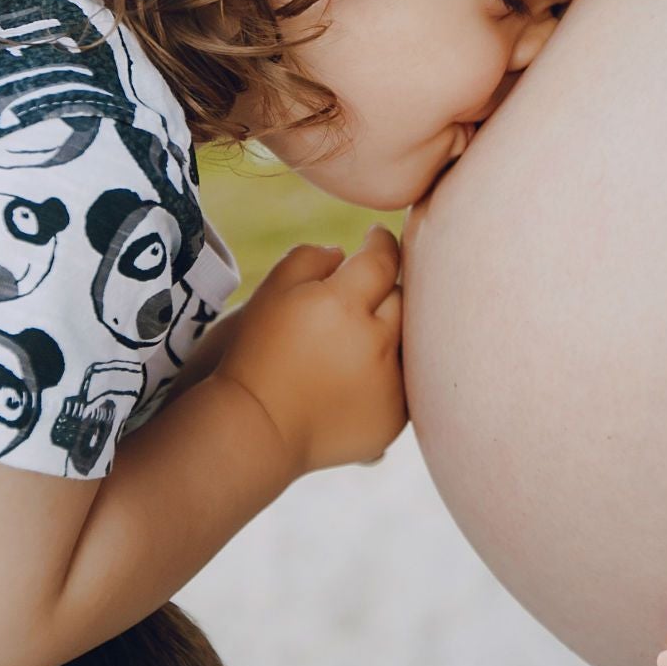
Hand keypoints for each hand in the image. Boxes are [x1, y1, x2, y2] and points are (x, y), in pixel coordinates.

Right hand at [221, 226, 405, 473]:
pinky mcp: (395, 416)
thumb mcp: (271, 292)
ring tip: (357, 337)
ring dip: (390, 330)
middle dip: (383, 289)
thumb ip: (309, 258)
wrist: (256, 429)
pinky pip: (406, 378)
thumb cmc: (256, 354)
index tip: (374, 237)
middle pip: (401, 297)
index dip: (380, 242)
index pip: (382, 259)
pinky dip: (388, 369)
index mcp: (342, 304)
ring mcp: (389, 383)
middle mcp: (375, 342)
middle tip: (360, 294)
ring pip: (409, 338)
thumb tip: (343, 254)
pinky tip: (359, 373)